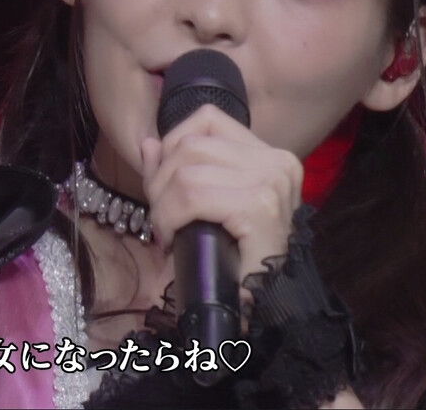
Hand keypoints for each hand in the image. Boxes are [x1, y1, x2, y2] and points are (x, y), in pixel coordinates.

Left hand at [139, 104, 304, 283]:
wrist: (265, 304)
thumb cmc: (237, 258)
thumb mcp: (206, 204)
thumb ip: (179, 170)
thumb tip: (148, 142)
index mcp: (270, 155)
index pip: (207, 120)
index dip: (172, 147)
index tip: (166, 186)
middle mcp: (277, 162)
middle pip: (190, 144)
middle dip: (160, 180)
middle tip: (161, 218)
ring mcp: (272, 182)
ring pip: (185, 171)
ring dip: (162, 204)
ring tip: (166, 229)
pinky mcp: (260, 207)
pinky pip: (191, 197)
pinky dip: (169, 217)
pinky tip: (172, 238)